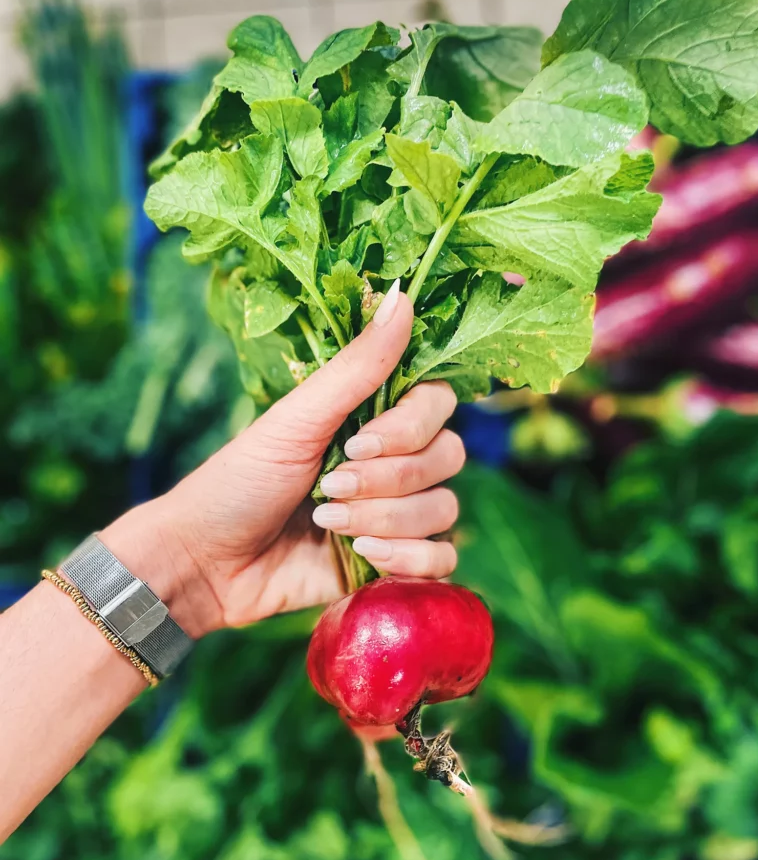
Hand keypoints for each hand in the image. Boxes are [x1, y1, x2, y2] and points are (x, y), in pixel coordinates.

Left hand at [102, 283, 464, 637]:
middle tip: (327, 489)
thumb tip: (401, 295)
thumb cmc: (240, 481)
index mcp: (373, 417)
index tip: (355, 443)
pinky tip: (363, 556)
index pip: (437, 404)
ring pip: (444, 510)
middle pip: (448, 457)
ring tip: (327, 525)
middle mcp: (393, 461)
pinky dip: (409, 560)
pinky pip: (442, 561)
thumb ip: (357, 367)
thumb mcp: (296, 419)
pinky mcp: (395, 564)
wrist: (208, 564)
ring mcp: (396, 513)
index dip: (410, 427)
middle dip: (388, 480)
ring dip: (386, 520)